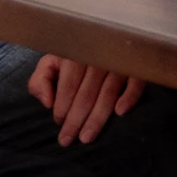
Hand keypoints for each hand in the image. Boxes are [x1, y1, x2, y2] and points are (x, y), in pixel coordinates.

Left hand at [28, 55, 145, 145]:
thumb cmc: (76, 54)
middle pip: (87, 93)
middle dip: (76, 120)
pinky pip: (136, 83)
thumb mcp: (52, 61)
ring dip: (97, 118)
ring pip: (108, 93)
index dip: (62, 106)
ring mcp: (118, 61)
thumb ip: (41, 80)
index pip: (68, 84)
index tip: (58, 122)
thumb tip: (47, 102)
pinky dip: (130, 96)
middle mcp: (98, 56)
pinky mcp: (136, 67)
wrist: (107, 35)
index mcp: (75, 53)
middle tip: (67, 140)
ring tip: (86, 138)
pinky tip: (120, 112)